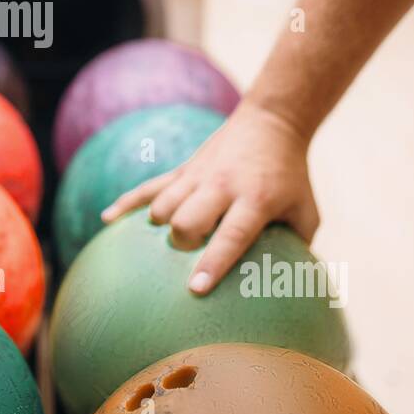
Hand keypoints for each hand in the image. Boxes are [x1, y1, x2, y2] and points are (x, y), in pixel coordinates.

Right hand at [101, 100, 318, 293]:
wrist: (272, 122)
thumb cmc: (292, 176)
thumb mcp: (306, 212)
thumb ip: (298, 248)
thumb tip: (287, 291)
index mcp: (256, 199)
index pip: (231, 235)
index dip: (213, 262)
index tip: (196, 288)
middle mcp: (222, 185)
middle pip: (186, 219)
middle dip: (181, 242)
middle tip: (189, 252)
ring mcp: (198, 175)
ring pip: (162, 204)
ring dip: (161, 226)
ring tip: (168, 237)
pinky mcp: (183, 169)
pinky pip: (148, 186)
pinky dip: (126, 203)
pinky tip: (107, 219)